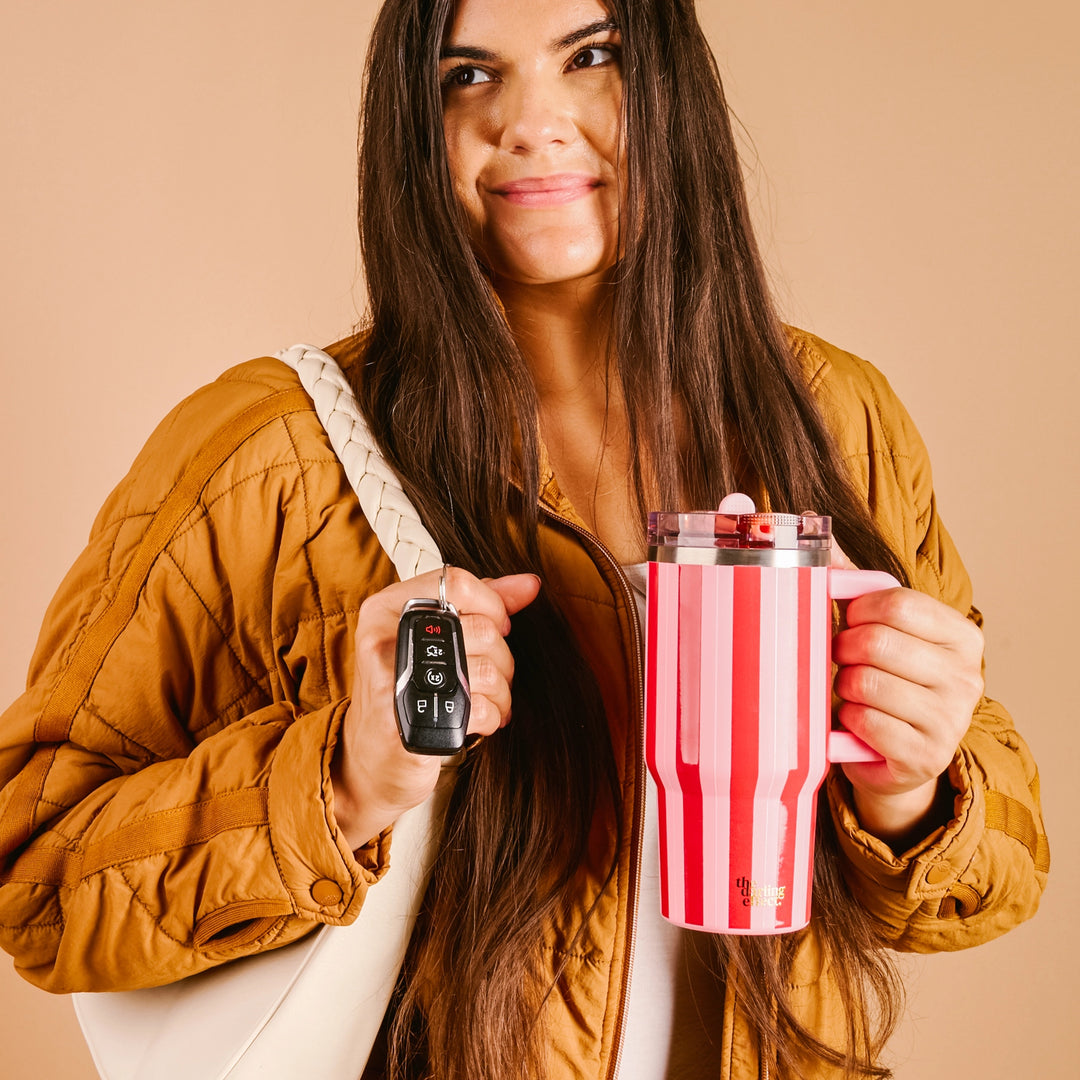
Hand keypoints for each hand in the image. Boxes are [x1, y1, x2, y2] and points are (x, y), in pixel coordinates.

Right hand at [331, 567, 540, 851]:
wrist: (371, 760)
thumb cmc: (410, 692)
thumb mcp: (434, 640)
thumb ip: (480, 606)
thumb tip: (529, 584)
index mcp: (387, 607)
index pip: (455, 582)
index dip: (492, 605)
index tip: (498, 626)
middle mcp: (383, 636)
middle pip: (480, 629)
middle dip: (502, 659)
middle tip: (492, 676)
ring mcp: (390, 679)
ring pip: (486, 671)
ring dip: (500, 693)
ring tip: (486, 700)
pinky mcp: (405, 722)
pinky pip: (478, 708)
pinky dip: (490, 718)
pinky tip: (475, 721)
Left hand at [831, 547, 982, 845]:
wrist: (900, 756)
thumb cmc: (889, 682)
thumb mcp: (886, 631)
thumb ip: (860, 587)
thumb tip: (820, 547)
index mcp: (963, 636)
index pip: (898, 603)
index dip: (859, 609)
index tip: (850, 620)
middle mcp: (967, 677)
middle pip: (876, 642)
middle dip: (844, 649)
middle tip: (843, 659)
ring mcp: (951, 720)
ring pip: (865, 683)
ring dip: (844, 686)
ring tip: (852, 691)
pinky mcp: (925, 756)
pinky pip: (864, 721)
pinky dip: (848, 718)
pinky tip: (857, 721)